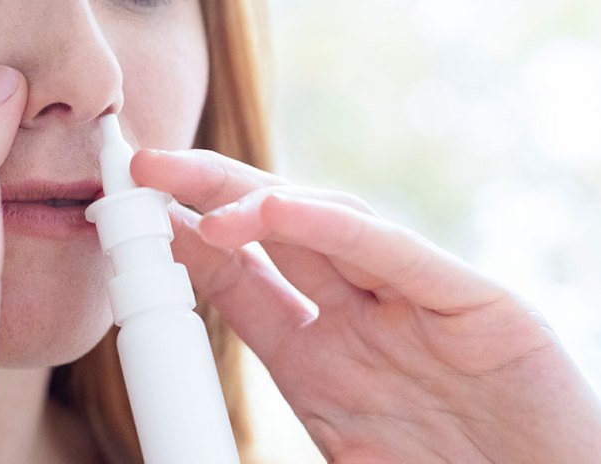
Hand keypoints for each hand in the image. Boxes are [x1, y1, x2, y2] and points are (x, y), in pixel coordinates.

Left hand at [132, 149, 600, 463]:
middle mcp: (361, 318)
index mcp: (317, 359)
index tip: (124, 214)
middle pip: (274, 233)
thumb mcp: (332, 443)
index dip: (181, 242)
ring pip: (328, 224)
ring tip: (188, 187)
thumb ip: (263, 412)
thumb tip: (176, 416)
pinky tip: (276, 210)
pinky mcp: (477, 307)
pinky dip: (336, 227)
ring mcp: (416, 306)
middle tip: (144, 166)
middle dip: (207, 193)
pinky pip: (395, 256)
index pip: (237, 280)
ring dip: (255, 198)